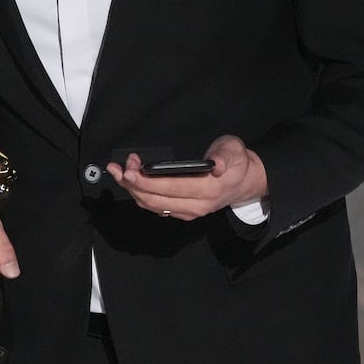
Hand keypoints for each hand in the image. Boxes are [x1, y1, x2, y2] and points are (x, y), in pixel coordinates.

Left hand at [109, 135, 267, 221]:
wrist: (244, 183)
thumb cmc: (237, 162)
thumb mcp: (235, 150)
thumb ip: (225, 155)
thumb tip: (217, 165)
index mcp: (207, 190)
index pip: (170, 188)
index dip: (146, 181)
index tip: (129, 170)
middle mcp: (195, 206)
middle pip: (154, 200)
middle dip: (132, 184)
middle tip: (119, 166)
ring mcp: (187, 212)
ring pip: (151, 205)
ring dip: (132, 189)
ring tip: (119, 170)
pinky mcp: (181, 212)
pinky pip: (154, 207)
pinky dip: (139, 194)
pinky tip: (131, 180)